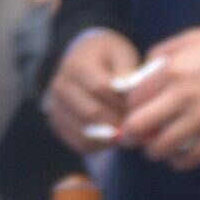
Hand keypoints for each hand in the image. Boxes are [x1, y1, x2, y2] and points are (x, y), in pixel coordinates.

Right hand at [45, 28, 138, 147]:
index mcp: (77, 65)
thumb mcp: (121, 54)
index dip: (125, 101)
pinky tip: (115, 136)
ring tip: (128, 129)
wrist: (84, 59)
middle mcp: (61, 86)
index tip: (143, 105)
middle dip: (121, 123)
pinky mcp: (58, 123)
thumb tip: (130, 91)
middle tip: (140, 124)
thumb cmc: (109, 58)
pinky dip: (102, 146)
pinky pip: (80, 143)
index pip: (101, 89)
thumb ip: (127, 71)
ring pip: (86, 132)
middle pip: (92, 113)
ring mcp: (56, 106)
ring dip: (112, 137)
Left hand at [116, 27, 199, 170]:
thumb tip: (141, 74)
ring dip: (154, 151)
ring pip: (164, 145)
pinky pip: (194, 156)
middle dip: (131, 135)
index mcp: (172, 70)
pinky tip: (177, 159)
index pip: (134, 98)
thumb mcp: (190, 39)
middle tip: (131, 139)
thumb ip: (161, 54)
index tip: (132, 113)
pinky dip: (181, 162)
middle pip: (141, 125)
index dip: (129, 109)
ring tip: (154, 150)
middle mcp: (183, 96)